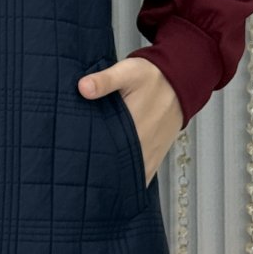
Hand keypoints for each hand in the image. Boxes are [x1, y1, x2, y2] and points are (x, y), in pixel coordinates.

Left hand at [77, 56, 182, 184]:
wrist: (180, 82)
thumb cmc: (151, 77)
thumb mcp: (127, 72)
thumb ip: (105, 80)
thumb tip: (83, 88)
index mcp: (132, 128)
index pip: (105, 154)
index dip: (88, 161)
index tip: (72, 163)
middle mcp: (142, 147)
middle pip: (115, 169)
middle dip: (97, 173)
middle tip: (77, 172)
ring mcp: (150, 154)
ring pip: (129, 176)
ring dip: (113, 178)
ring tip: (92, 180)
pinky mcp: (156, 155)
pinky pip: (142, 175)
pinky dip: (129, 179)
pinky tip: (114, 181)